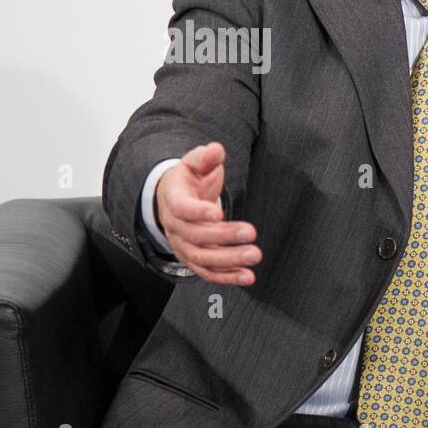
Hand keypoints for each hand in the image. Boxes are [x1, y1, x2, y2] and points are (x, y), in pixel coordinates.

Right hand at [156, 141, 261, 285]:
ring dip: (229, 260)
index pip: (182, 209)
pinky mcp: (193, 259)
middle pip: (196, 236)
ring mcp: (183, 245)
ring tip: (253, 256)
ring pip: (203, 258)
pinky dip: (227, 277)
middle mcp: (175, 226)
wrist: (173, 199)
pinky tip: (247, 276)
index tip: (218, 213)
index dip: (199, 213)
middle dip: (224, 237)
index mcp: (173, 200)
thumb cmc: (188, 180)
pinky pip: (208, 272)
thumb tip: (217, 150)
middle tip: (251, 232)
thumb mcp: (194, 162)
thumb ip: (206, 157)